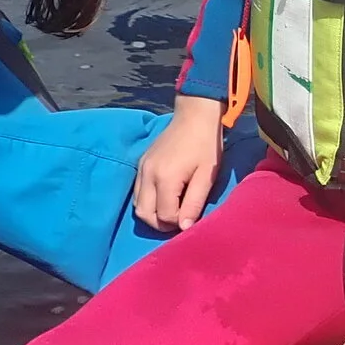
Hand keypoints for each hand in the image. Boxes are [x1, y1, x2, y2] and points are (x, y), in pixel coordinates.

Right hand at [134, 94, 225, 230]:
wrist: (194, 116)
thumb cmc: (206, 146)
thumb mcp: (206, 176)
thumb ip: (194, 202)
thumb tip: (185, 228)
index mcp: (165, 178)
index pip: (165, 216)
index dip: (179, 222)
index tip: (192, 216)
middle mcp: (147, 175)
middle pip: (145, 214)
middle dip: (162, 224)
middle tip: (180, 220)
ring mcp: (141, 169)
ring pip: (138, 205)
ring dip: (153, 214)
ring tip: (172, 211)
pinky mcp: (141, 164)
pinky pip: (137, 192)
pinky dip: (148, 202)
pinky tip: (164, 199)